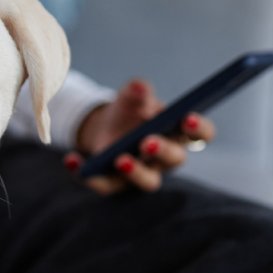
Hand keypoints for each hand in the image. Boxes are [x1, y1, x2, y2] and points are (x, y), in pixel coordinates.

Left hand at [65, 79, 214, 193]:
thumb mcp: (130, 96)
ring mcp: (143, 173)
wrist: (106, 126)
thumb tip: (139, 87)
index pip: (200, 135)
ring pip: (148, 181)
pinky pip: (105, 185)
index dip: (199, 128)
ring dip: (135, 172)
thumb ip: (137, 91)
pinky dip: (88, 174)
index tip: (187, 117)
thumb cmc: (130, 110)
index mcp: (178, 133)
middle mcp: (166, 158)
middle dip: (162, 150)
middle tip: (147, 141)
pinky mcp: (117, 184)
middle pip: (174, 160)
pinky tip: (72, 160)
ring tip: (120, 159)